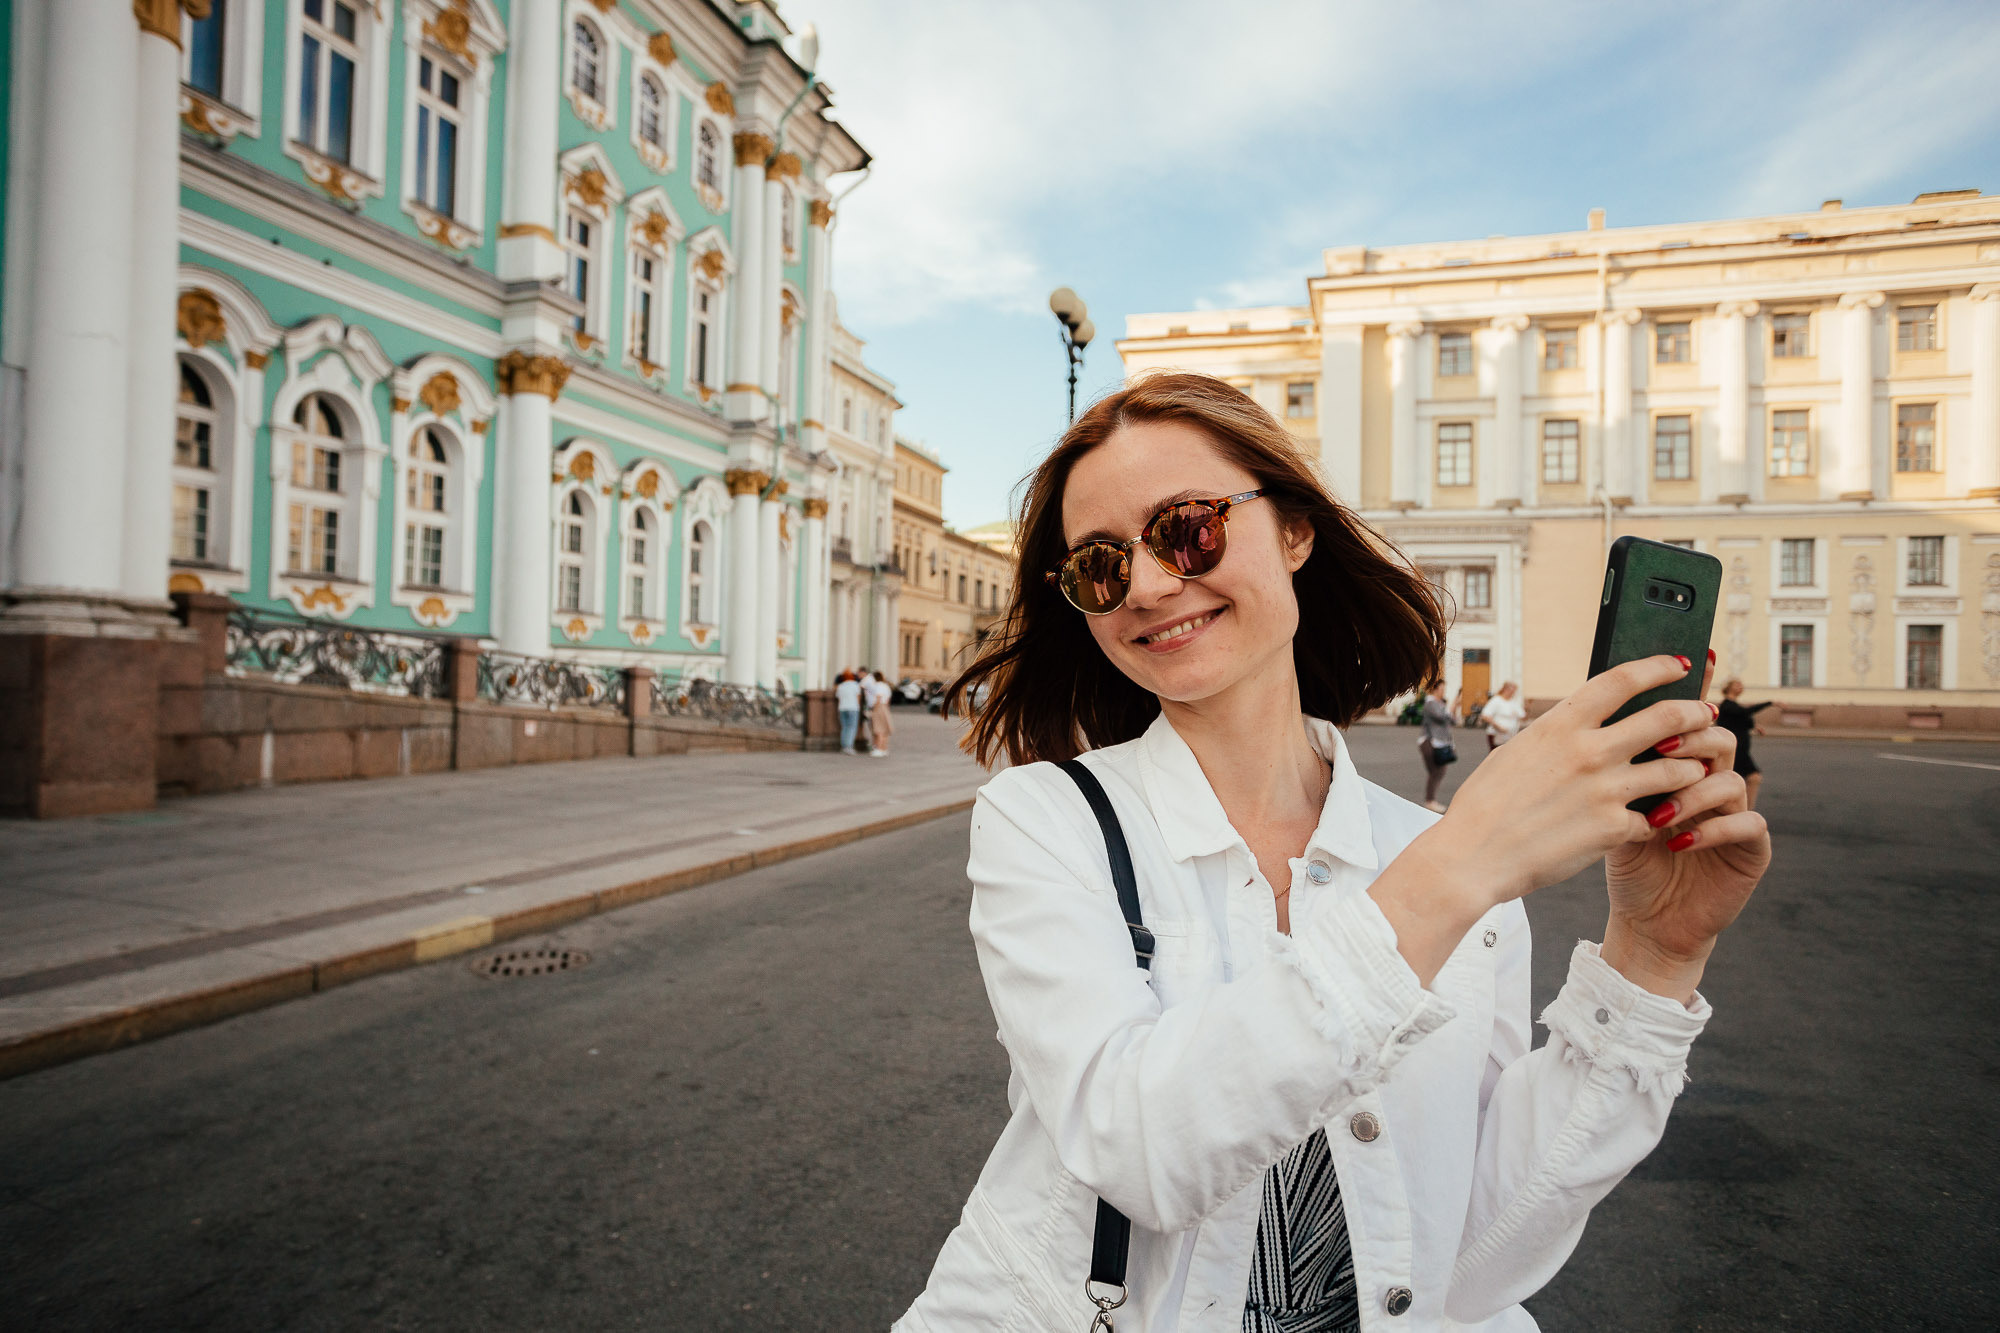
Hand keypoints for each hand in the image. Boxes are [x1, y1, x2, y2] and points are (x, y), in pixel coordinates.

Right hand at [1403, 655, 1722, 911]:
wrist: (1472, 857)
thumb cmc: (1485, 804)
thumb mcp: (1518, 751)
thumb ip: (1558, 734)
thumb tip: (1585, 720)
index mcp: (1562, 725)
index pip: (1623, 679)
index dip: (1659, 667)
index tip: (1681, 665)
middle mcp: (1590, 751)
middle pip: (1666, 718)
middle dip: (1695, 712)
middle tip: (1706, 714)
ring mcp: (1606, 791)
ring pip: (1678, 769)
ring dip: (1695, 767)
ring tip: (1698, 768)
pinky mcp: (1613, 830)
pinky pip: (1655, 819)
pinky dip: (1662, 818)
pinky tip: (1663, 820)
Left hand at [1602, 656, 1769, 997]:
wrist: (1644, 922)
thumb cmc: (1622, 862)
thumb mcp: (1606, 810)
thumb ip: (1609, 771)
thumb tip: (1585, 724)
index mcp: (1678, 767)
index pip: (1686, 721)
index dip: (1691, 692)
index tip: (1684, 665)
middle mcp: (1710, 784)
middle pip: (1718, 738)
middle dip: (1690, 739)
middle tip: (1658, 749)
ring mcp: (1734, 815)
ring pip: (1733, 779)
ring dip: (1693, 792)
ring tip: (1657, 814)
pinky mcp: (1751, 850)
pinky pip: (1749, 823)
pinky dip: (1713, 829)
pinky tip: (1678, 842)